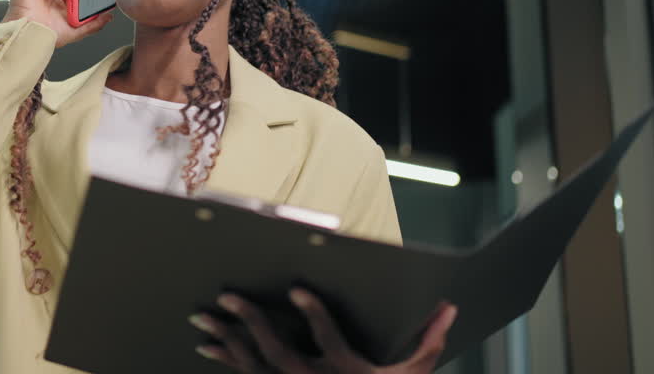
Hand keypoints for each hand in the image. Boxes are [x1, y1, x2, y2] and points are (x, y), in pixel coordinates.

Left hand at [189, 289, 456, 373]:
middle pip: (277, 354)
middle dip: (252, 323)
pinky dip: (228, 359)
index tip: (296, 289)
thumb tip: (449, 307)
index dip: (313, 314)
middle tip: (228, 297)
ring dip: (228, 339)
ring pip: (253, 366)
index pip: (329, 341)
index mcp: (346, 373)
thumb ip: (430, 343)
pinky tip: (209, 346)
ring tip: (204, 317)